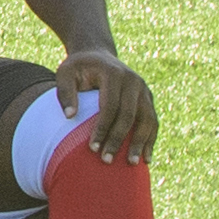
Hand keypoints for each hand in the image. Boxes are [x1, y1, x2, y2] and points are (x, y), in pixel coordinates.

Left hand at [53, 49, 156, 164]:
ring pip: (147, 120)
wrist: (97, 55)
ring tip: (133, 164)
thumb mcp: (65, 72)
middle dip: (119, 139)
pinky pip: (153, 122)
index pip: (110, 106)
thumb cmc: (77, 67)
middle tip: (107, 160)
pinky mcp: (149, 98)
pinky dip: (151, 140)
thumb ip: (65, 92)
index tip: (92, 147)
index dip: (102, 128)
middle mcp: (134, 81)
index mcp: (113, 73)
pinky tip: (146, 158)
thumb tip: (70, 116)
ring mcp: (144, 90)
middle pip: (130, 115)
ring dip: (140, 143)